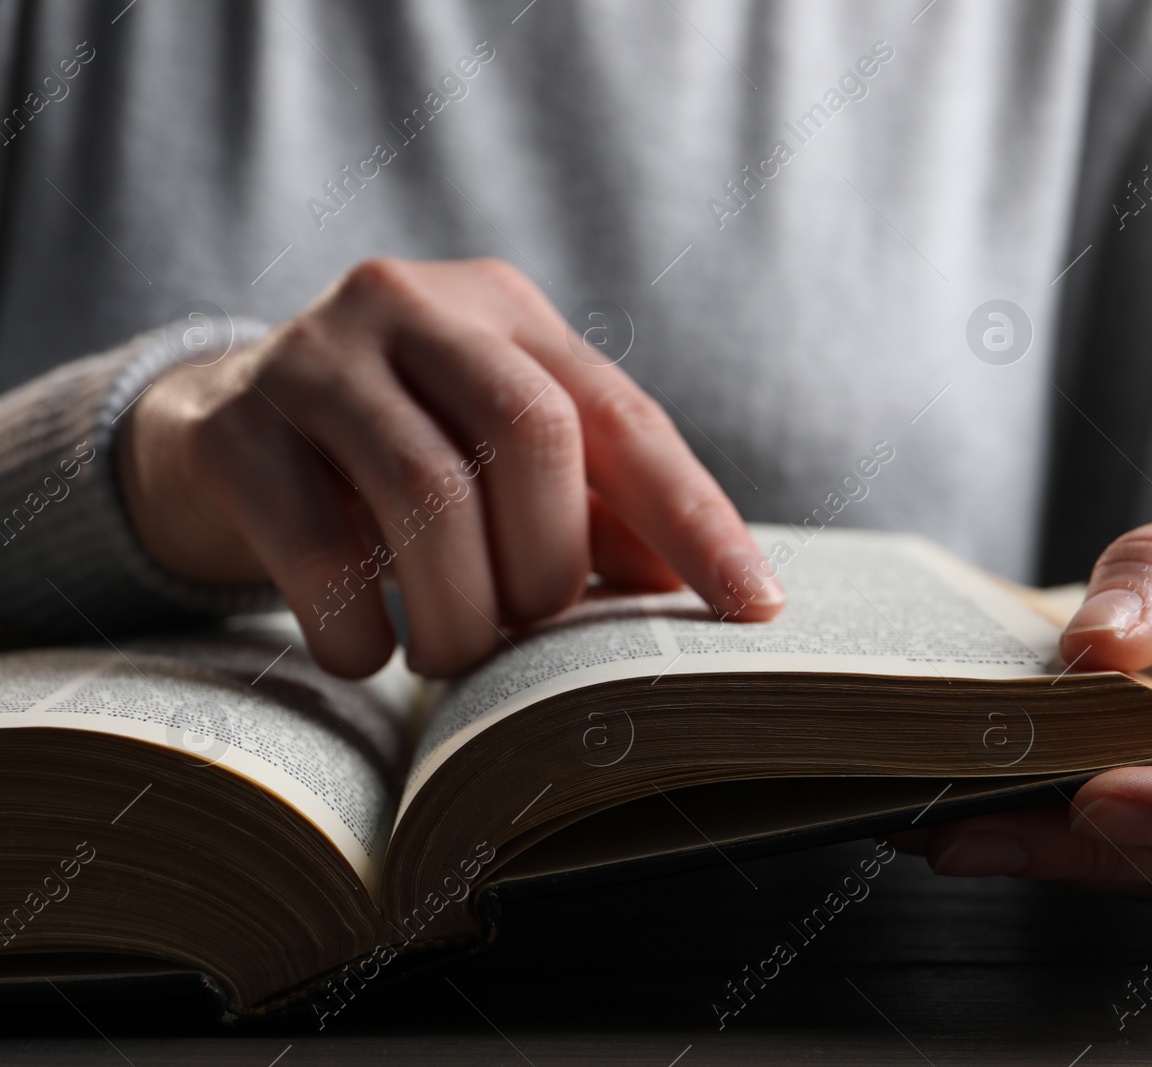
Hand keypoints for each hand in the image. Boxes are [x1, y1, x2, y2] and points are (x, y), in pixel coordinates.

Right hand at [118, 258, 782, 677]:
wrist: (218, 435)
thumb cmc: (399, 458)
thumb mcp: (501, 463)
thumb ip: (598, 511)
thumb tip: (709, 593)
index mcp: (507, 312)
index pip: (625, 418)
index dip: (696, 519)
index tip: (757, 607)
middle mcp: (413, 308)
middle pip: (530, 435)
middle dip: (548, 565)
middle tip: (527, 633)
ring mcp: (314, 359)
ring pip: (426, 490)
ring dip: (459, 611)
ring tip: (452, 659)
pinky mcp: (235, 432)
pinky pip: (318, 549)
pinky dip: (361, 629)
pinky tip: (370, 653)